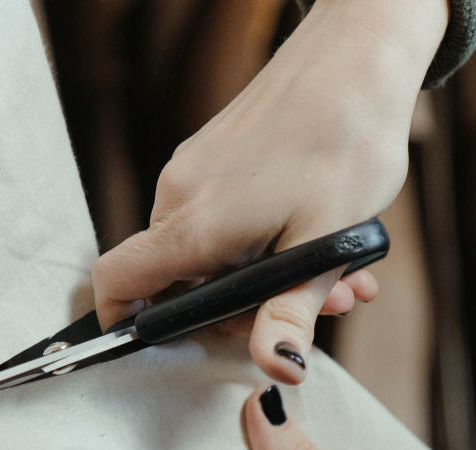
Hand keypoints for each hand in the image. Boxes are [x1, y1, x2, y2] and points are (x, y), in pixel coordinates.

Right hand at [92, 0, 448, 383]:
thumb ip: (290, 312)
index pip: (118, 282)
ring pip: (208, 249)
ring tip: (337, 272)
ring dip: (262, 274)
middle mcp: (179, 197)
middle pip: (177, 279)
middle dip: (243, 307)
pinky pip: (219, 215)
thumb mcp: (325, 243)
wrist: (357, 55)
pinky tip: (318, 233)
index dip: (125, 323)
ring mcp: (192, 171)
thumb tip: (278, 368)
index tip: (160, 344)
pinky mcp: (211, 156)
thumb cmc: (344, 142)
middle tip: (315, 306)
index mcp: (194, 227)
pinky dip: (259, 239)